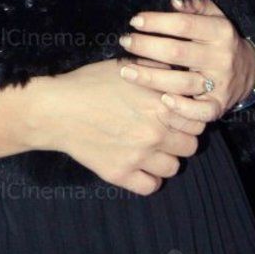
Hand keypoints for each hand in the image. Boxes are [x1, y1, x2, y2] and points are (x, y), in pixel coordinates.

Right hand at [32, 59, 204, 196]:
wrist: (57, 109)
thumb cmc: (89, 83)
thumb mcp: (126, 67)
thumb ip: (156, 71)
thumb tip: (177, 74)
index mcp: (160, 104)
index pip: (197, 119)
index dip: (189, 116)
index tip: (176, 114)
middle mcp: (155, 133)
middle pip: (190, 145)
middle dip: (180, 137)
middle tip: (164, 131)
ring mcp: (139, 157)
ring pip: (174, 168)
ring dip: (166, 158)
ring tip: (151, 148)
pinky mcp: (121, 175)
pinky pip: (151, 186)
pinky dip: (149, 178)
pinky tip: (139, 165)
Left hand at [117, 0, 254, 123]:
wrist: (249, 70)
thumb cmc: (220, 38)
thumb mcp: (215, 15)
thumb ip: (196, 4)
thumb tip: (174, 1)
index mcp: (220, 32)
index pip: (184, 24)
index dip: (157, 22)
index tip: (134, 21)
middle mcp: (221, 58)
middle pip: (177, 53)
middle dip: (146, 47)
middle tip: (124, 42)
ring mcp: (220, 84)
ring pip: (182, 83)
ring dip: (151, 77)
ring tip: (126, 71)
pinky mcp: (219, 106)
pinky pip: (201, 112)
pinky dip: (182, 109)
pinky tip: (161, 101)